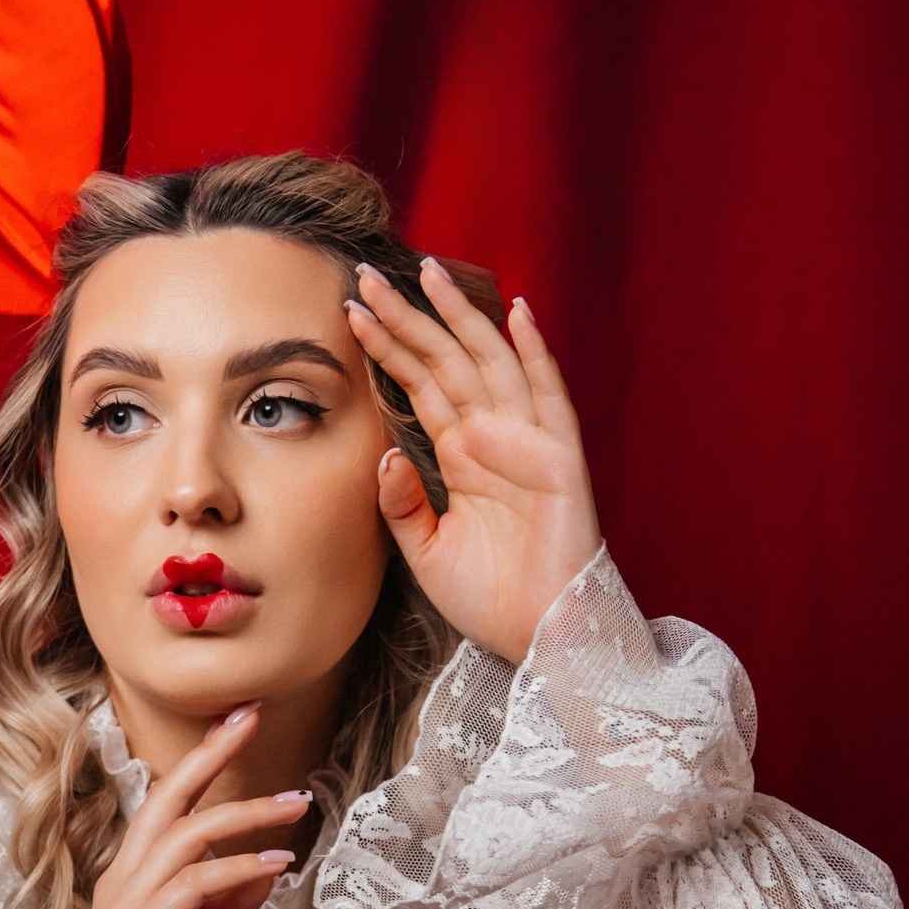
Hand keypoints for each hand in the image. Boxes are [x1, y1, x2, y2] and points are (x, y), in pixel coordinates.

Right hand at [80, 708, 311, 908]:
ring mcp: (129, 905)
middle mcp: (123, 881)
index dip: (201, 763)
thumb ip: (224, 906)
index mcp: (130, 879)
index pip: (166, 806)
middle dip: (210, 755)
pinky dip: (241, 869)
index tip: (236, 723)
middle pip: (167, 799)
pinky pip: (197, 884)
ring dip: (246, 814)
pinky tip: (276, 865)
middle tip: (252, 718)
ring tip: (296, 804)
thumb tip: (264, 867)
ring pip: (188, 835)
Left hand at [347, 260, 601, 663]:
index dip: (387, 347)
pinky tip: (517, 314)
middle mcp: (491, 438)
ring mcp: (526, 443)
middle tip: (368, 275)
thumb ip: (401, 504)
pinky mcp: (558, 459)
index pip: (417, 386)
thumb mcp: (424, 551)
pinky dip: (535, 354)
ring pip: (489, 363)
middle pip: (445, 360)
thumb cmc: (489, 598)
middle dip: (409, 317)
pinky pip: (548, 396)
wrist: (537, 636)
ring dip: (460, 318)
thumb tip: (385, 455)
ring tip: (428, 273)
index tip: (351, 310)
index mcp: (459, 456)